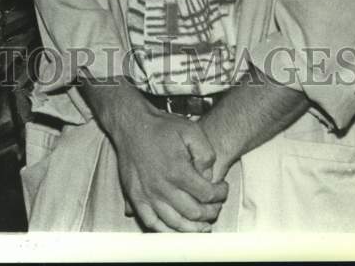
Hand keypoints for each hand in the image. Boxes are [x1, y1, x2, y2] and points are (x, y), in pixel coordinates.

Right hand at [88, 81, 227, 231]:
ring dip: (193, 227)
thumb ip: (206, 154)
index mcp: (177, 170)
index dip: (220, 195)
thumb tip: (208, 177)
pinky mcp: (135, 197)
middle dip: (210, 212)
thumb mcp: (191, 130)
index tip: (222, 189)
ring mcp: (147, 194)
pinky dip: (167, 230)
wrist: (131, 124)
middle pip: (193, 213)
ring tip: (202, 222)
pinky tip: (177, 228)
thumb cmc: (161, 127)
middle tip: (215, 206)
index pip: (206, 195)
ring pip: (175, 223)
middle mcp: (162, 187)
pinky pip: (152, 223)